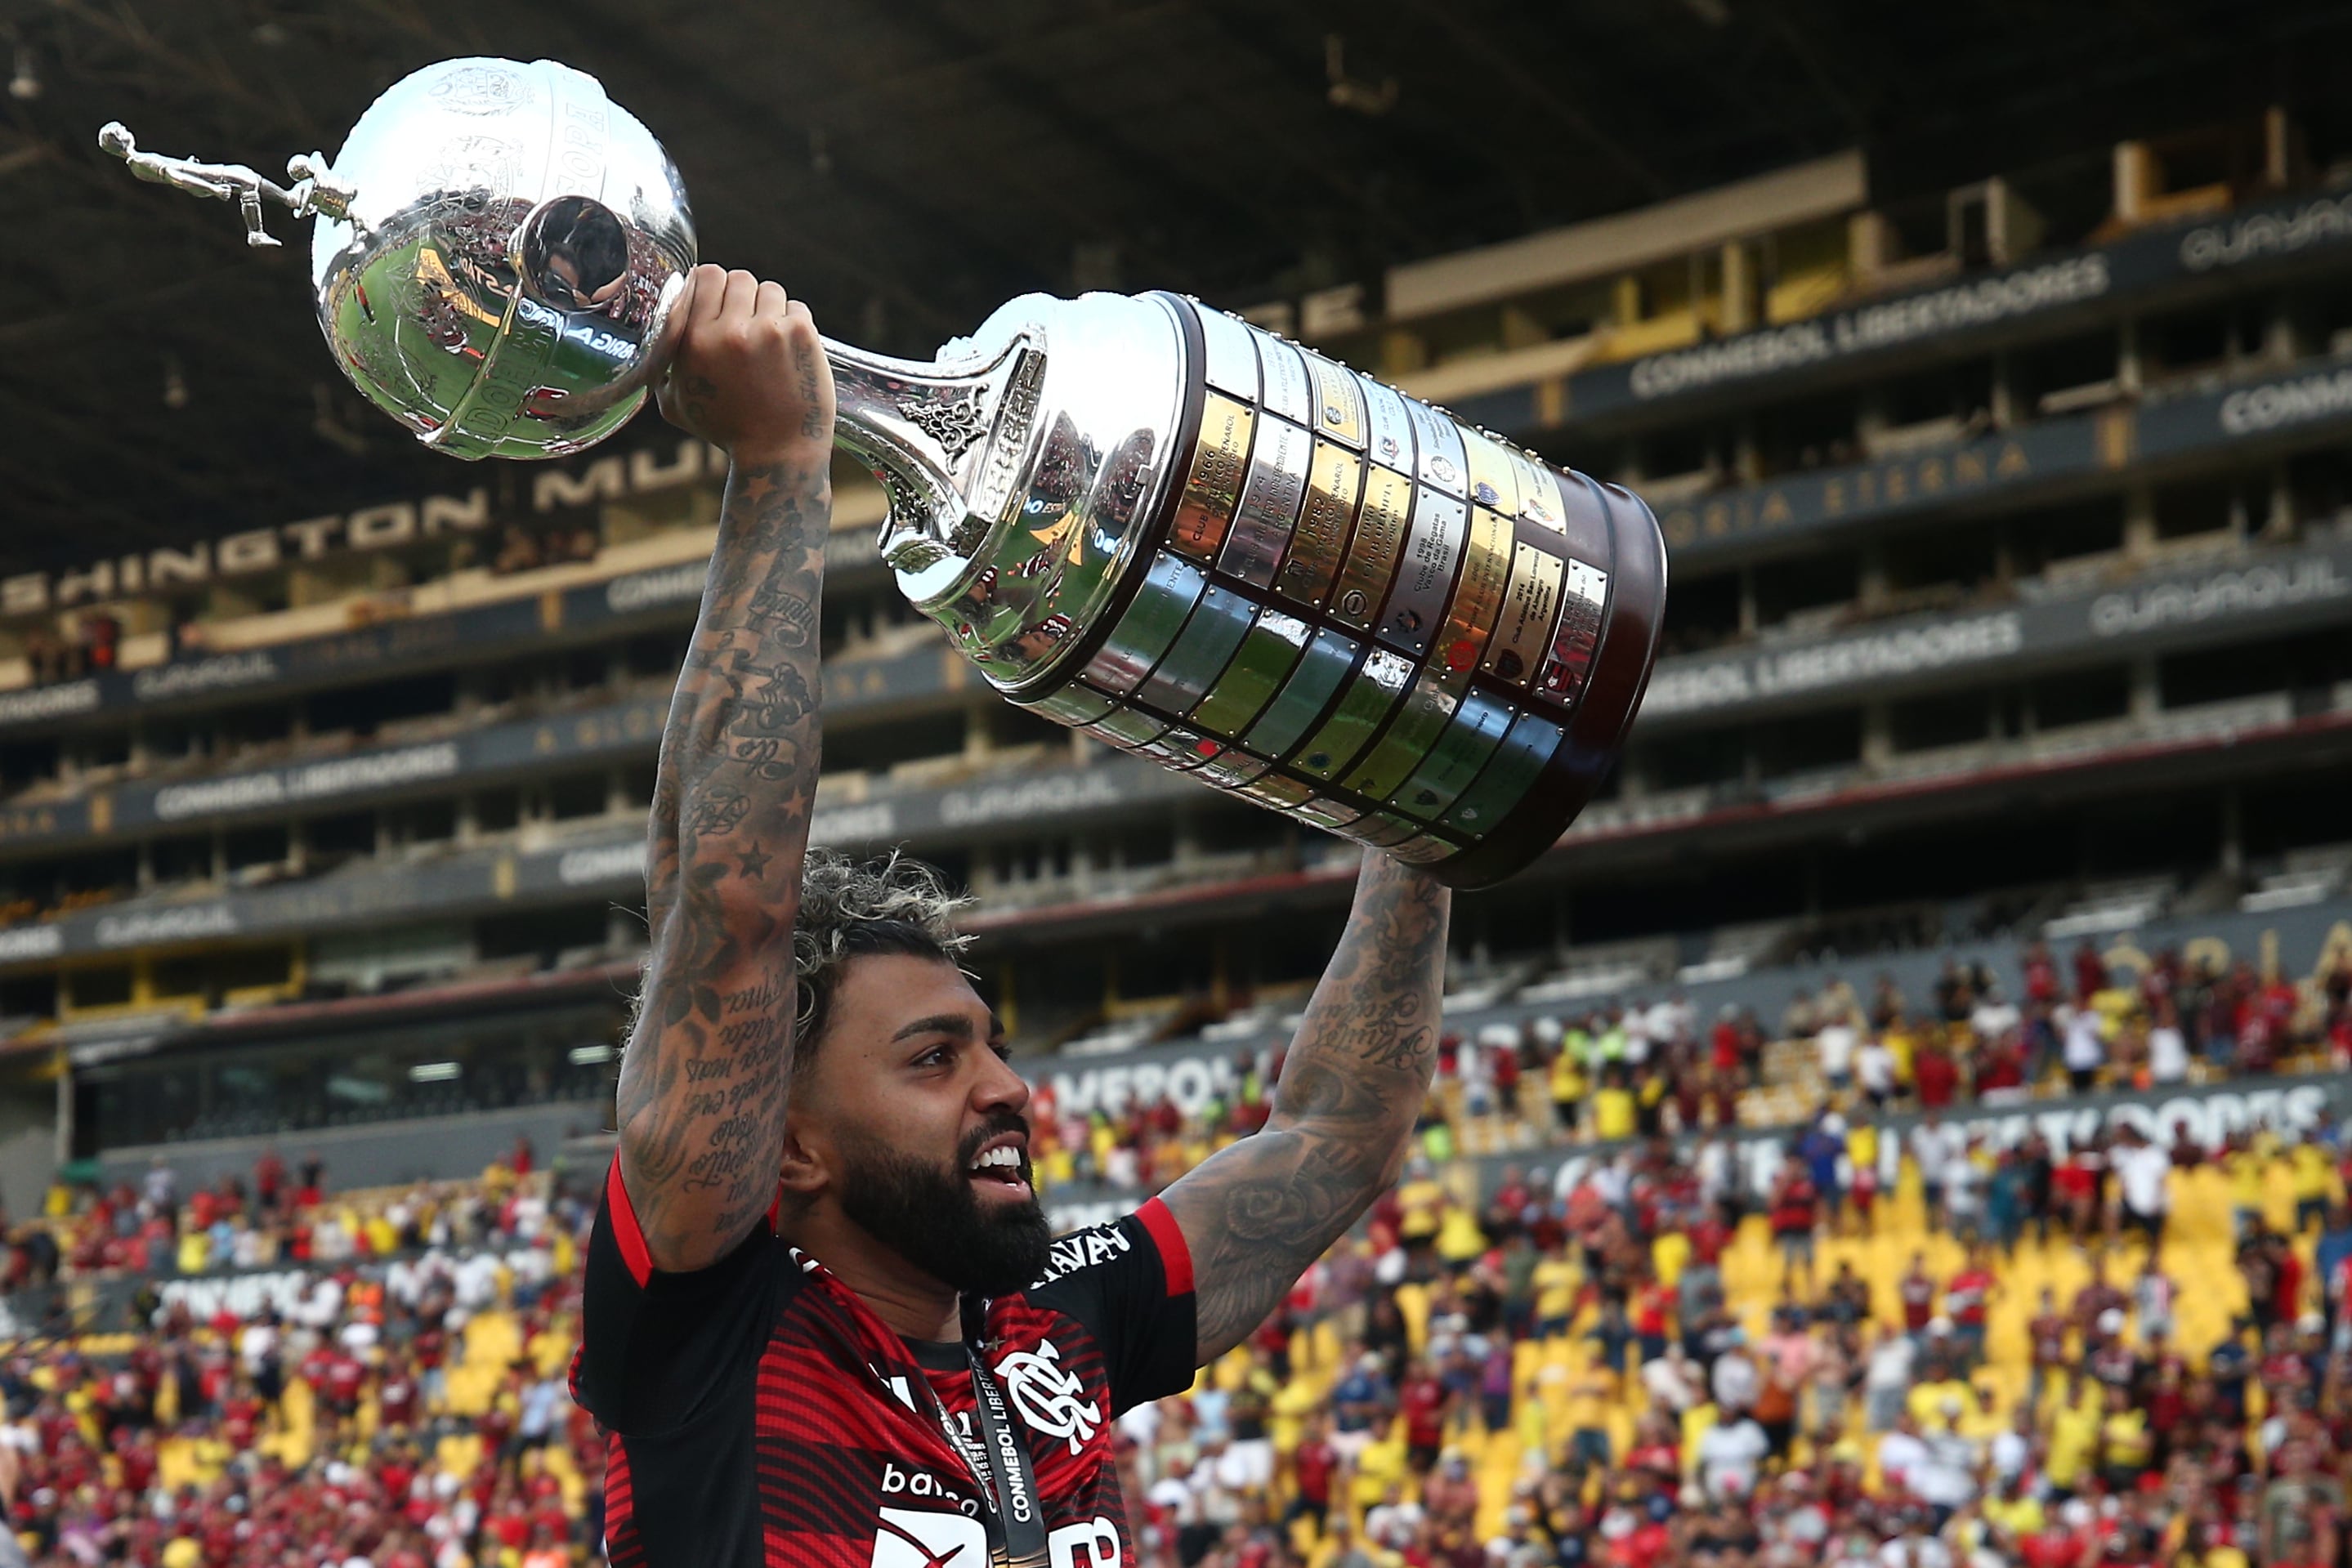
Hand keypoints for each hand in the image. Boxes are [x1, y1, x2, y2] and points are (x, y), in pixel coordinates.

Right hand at [657, 265, 834, 466]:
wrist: (776, 454)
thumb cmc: (726, 432)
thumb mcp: (675, 402)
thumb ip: (663, 365)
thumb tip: (657, 335)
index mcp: (694, 341)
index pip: (705, 275)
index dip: (713, 285)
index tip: (720, 301)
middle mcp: (728, 331)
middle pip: (738, 278)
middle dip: (743, 298)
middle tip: (748, 323)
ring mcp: (767, 330)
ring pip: (770, 290)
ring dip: (770, 309)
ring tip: (770, 339)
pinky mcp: (800, 334)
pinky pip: (797, 307)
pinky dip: (795, 323)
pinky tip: (790, 350)